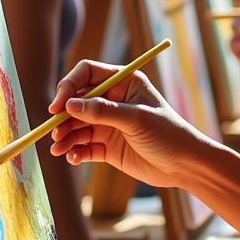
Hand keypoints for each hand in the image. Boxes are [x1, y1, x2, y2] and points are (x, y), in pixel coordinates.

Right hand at [48, 60, 206, 188]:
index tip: (58, 106)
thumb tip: (70, 105)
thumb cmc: (168, 134)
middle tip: (54, 133)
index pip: (87, 74)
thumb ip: (103, 112)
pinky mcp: (108, 147)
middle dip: (63, 117)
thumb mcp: (136, 119)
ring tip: (58, 149)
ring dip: (65, 136)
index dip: (69, 86)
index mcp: (124, 83)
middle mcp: (114, 100)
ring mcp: (110, 124)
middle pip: (77, 102)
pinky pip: (84, 147)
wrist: (185, 165)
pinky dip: (75, 152)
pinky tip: (73, 158)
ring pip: (77, 126)